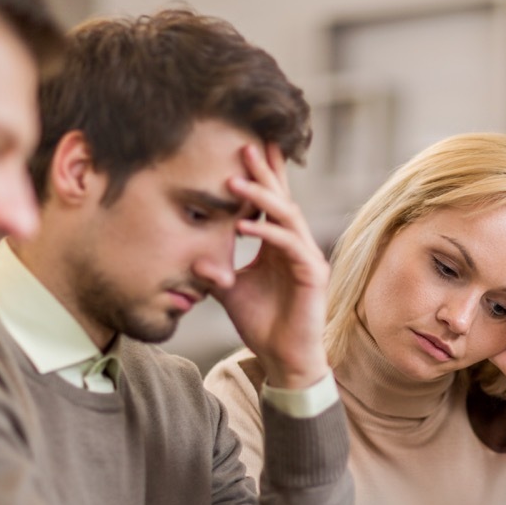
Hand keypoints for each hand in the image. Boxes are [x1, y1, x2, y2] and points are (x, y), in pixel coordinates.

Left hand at [212, 143, 329, 389]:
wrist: (284, 359)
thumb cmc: (262, 325)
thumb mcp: (230, 292)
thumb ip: (213, 271)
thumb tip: (192, 258)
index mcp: (279, 245)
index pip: (271, 203)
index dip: (261, 176)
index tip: (244, 147)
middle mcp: (296, 245)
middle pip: (282, 199)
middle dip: (265, 172)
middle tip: (246, 145)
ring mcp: (307, 258)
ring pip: (288, 216)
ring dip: (262, 197)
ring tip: (235, 181)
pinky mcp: (313, 274)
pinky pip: (290, 245)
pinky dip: (267, 233)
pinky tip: (243, 225)